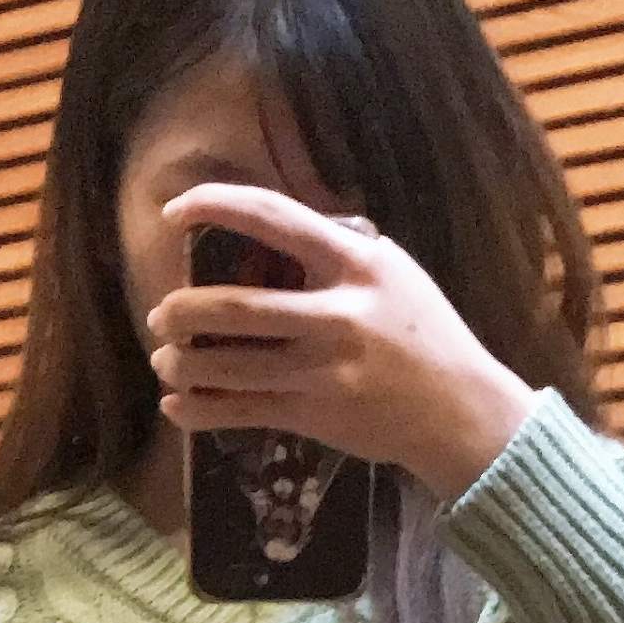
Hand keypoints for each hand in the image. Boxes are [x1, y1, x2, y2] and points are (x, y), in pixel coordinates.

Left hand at [146, 183, 538, 501]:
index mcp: (357, 266)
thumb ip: (338, 253)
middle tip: (162, 315)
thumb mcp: (395, 274)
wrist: (461, 412)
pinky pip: (240, 412)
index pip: (274, 219)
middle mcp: (338, 316)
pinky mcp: (315, 415)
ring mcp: (324, 371)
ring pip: (228, 365)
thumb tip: (271, 230)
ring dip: (181, 363)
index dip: (216, 206)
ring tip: (167, 359)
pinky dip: (198, 410)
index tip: (175, 213)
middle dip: (182, 311)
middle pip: (235, 307)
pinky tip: (178, 406)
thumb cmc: (426, 336)